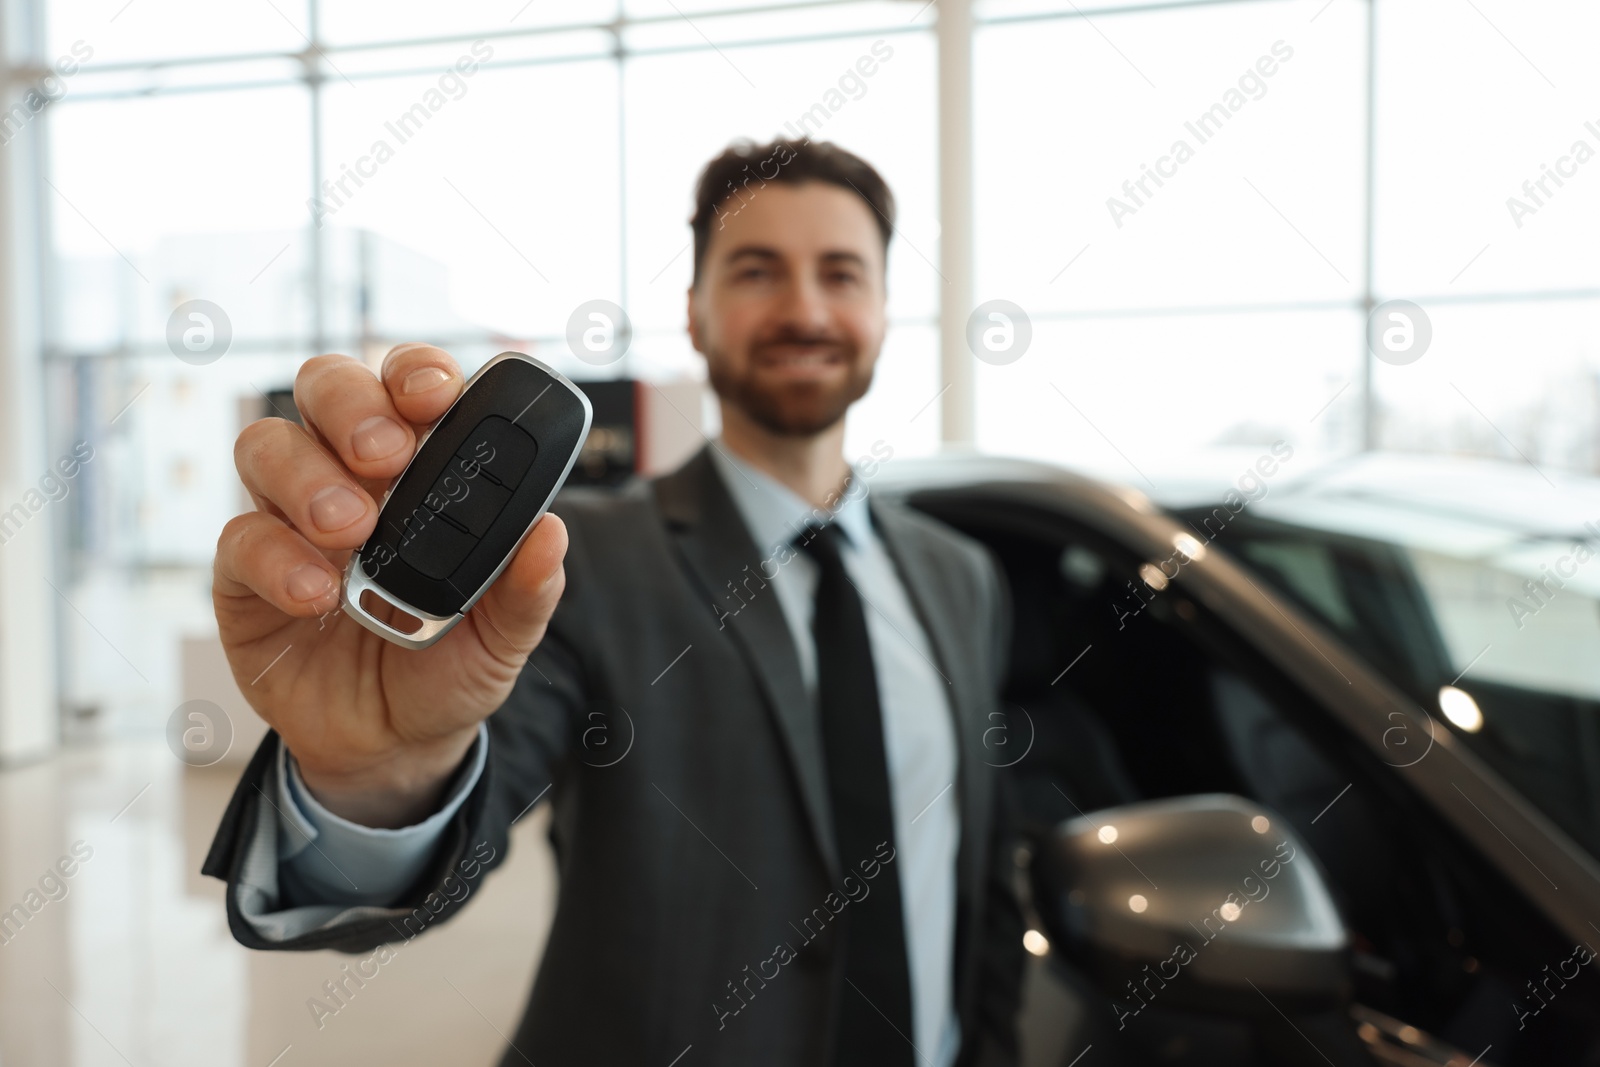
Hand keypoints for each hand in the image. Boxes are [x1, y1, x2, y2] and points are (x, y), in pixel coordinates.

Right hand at [213, 344, 567, 826]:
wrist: (394, 746)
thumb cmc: (449, 666)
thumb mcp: (504, 635)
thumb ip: (528, 588)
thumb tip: (551, 533)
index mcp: (420, 469)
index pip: (408, 386)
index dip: (417, 373)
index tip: (436, 396)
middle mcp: (350, 476)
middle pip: (327, 387)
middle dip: (352, 403)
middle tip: (384, 453)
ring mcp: (291, 519)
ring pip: (268, 444)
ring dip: (308, 475)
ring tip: (352, 529)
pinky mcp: (245, 574)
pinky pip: (241, 537)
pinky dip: (277, 558)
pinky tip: (318, 595)